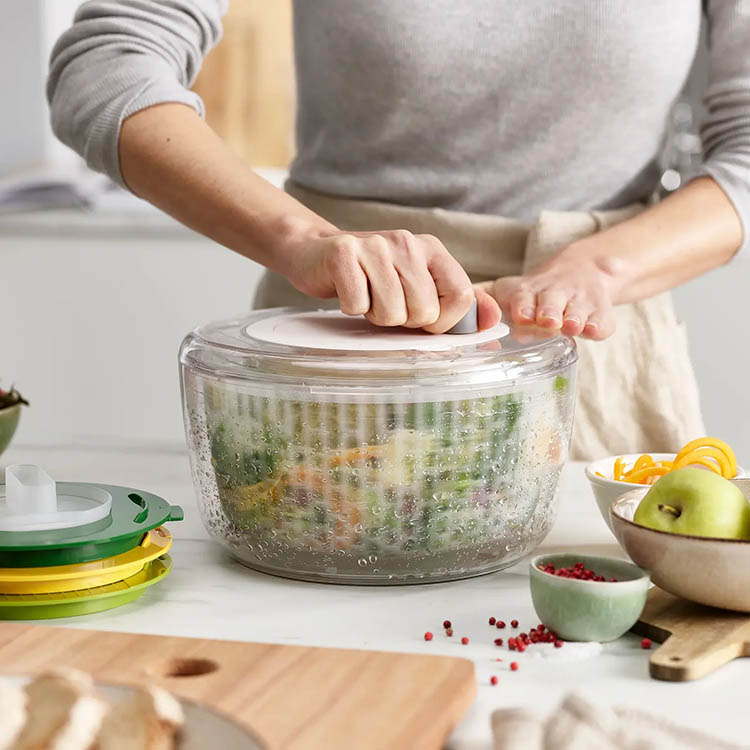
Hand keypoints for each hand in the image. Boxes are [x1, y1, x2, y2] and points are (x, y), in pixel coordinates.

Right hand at [284, 226, 500, 332]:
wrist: (315, 251)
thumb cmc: (371, 277)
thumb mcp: (417, 284)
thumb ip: (457, 302)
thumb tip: (493, 320)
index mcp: (432, 248)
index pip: (462, 296)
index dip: (444, 321)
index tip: (423, 320)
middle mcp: (407, 242)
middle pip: (424, 311)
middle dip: (403, 321)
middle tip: (385, 303)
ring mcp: (375, 246)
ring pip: (391, 313)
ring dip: (375, 316)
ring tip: (367, 296)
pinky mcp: (343, 254)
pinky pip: (357, 305)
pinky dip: (351, 308)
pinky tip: (348, 290)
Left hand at [480, 251, 618, 339]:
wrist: (584, 270)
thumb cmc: (535, 290)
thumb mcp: (508, 289)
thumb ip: (481, 297)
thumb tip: (451, 311)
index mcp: (529, 292)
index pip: (524, 296)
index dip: (523, 304)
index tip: (521, 314)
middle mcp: (554, 296)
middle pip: (552, 302)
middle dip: (548, 311)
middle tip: (545, 320)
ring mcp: (579, 305)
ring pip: (578, 311)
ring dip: (573, 318)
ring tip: (570, 325)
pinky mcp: (600, 314)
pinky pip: (603, 322)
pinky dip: (599, 326)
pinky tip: (593, 330)